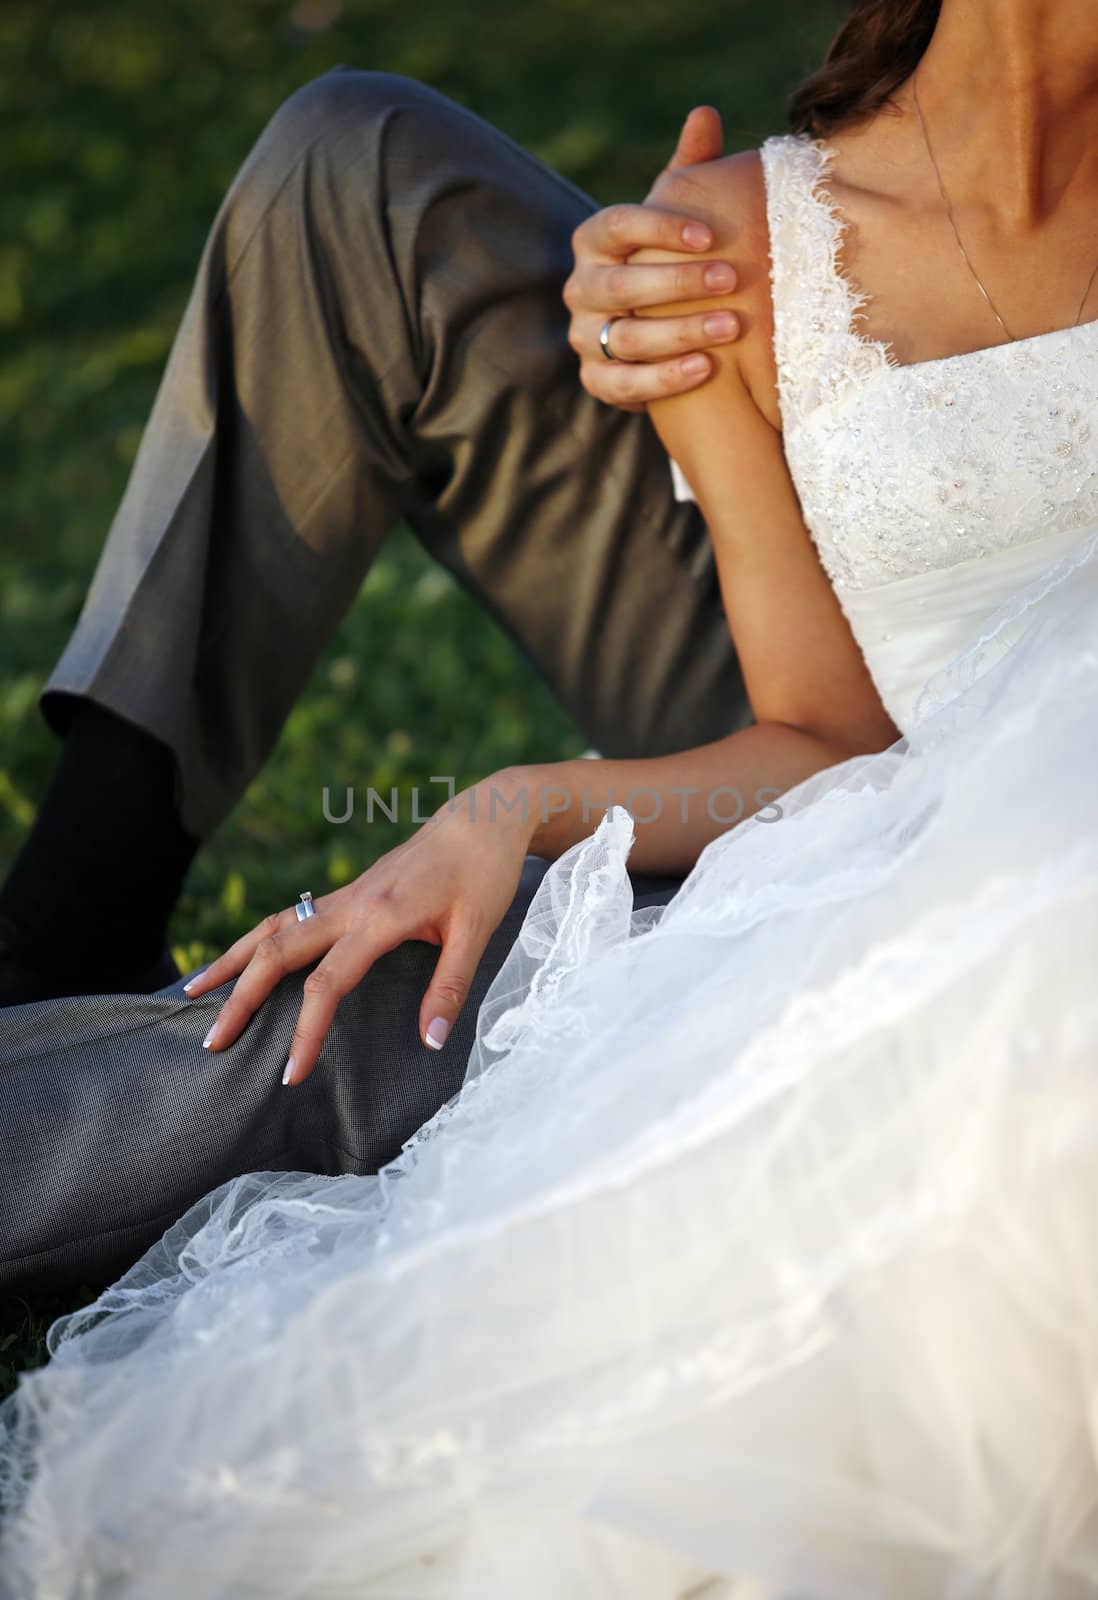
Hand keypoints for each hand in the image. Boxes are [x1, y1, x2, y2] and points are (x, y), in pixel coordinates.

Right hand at [181, 773, 536, 1086]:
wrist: (481, 819)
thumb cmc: (483, 874)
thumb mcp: (477, 932)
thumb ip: (450, 987)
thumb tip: (430, 1044)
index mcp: (380, 917)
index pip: (327, 983)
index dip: (305, 1031)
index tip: (290, 1074)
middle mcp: (350, 904)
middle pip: (277, 951)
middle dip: (239, 997)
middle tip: (211, 1042)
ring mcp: (343, 896)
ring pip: (271, 927)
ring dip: (231, 960)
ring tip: (192, 991)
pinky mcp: (346, 894)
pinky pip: (287, 918)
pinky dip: (256, 941)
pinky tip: (241, 960)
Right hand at [564, 105, 738, 411]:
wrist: (656, 334)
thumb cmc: (668, 262)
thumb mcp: (676, 219)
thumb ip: (688, 171)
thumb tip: (704, 114)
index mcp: (593, 241)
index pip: (617, 226)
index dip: (660, 229)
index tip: (711, 235)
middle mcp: (581, 289)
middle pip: (621, 286)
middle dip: (677, 284)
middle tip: (730, 279)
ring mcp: (585, 338)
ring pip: (626, 338)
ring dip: (680, 333)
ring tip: (731, 327)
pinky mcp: (595, 381)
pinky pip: (623, 385)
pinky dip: (665, 379)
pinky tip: (707, 368)